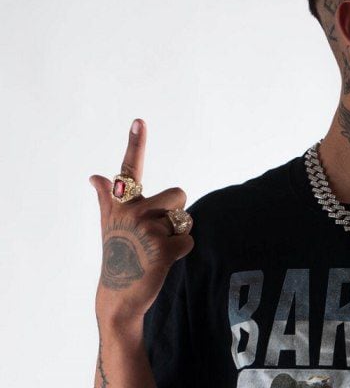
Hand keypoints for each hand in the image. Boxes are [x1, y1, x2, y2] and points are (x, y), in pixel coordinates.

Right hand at [91, 119, 193, 325]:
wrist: (119, 294)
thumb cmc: (118, 253)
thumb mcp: (109, 224)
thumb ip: (106, 197)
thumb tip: (95, 175)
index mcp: (121, 203)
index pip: (130, 168)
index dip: (136, 142)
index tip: (140, 120)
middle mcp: (131, 212)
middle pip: (179, 194)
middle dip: (176, 212)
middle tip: (154, 234)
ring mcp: (146, 230)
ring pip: (185, 219)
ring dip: (178, 234)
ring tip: (156, 248)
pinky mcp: (162, 249)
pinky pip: (189, 239)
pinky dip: (182, 252)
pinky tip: (162, 262)